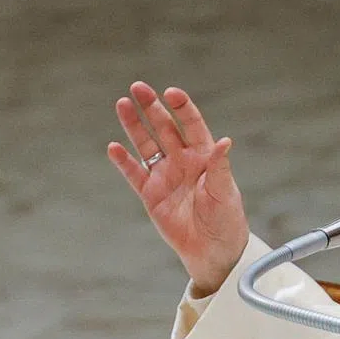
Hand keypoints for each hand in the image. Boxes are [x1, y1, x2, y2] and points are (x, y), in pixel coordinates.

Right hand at [108, 82, 249, 294]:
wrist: (213, 250)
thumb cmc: (226, 220)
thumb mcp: (225, 193)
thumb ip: (220, 167)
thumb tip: (225, 141)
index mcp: (204, 156)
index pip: (191, 124)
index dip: (182, 107)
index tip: (171, 93)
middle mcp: (182, 161)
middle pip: (164, 128)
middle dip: (151, 107)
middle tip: (138, 88)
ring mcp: (165, 176)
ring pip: (146, 145)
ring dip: (134, 126)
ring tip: (121, 104)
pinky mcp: (150, 194)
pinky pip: (134, 174)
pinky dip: (123, 162)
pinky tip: (113, 147)